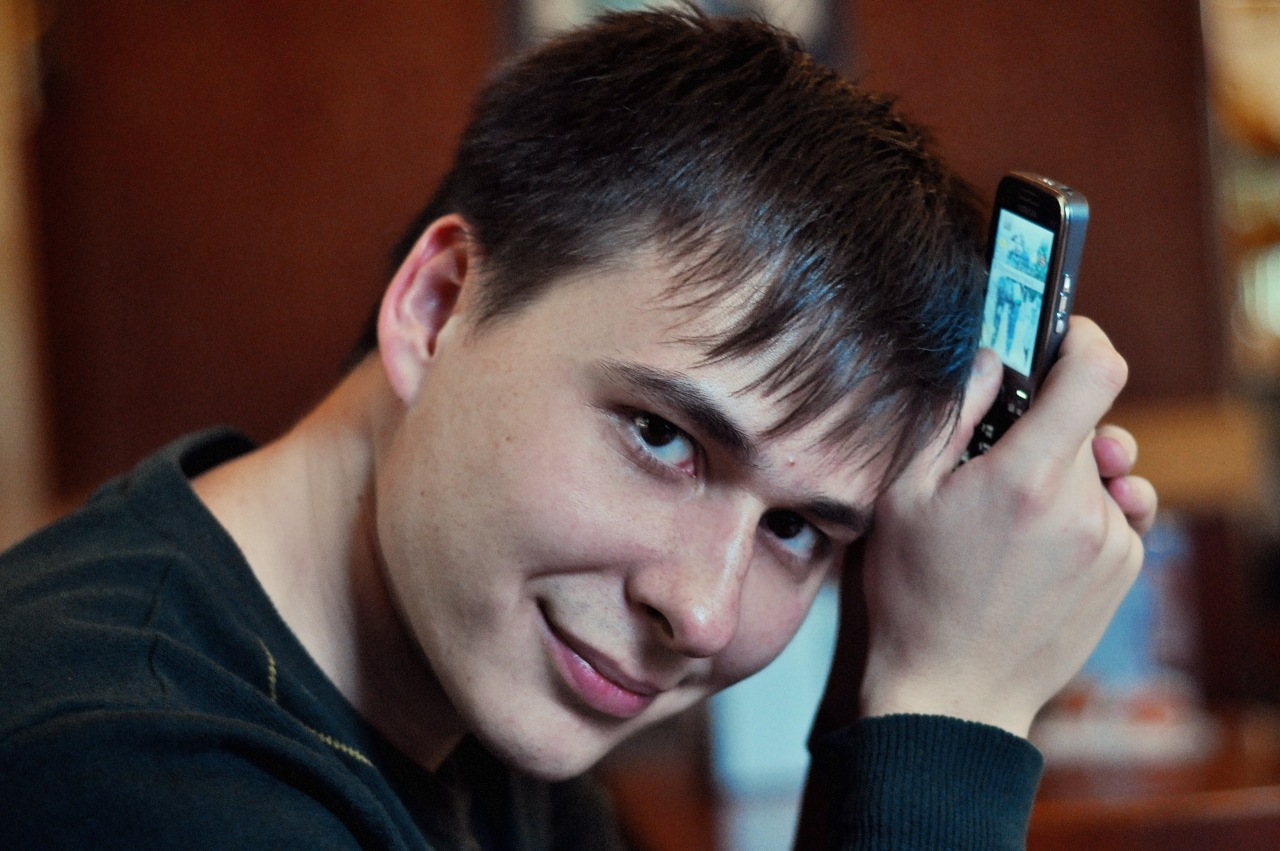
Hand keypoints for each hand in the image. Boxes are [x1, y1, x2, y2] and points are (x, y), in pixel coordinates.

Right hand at [857, 318, 1154, 737]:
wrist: (952, 693)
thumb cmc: (915, 594)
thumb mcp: (902, 496)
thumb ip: (949, 416)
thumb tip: (989, 360)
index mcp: (1027, 478)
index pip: (1095, 372)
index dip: (1083, 339)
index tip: (1061, 340)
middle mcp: (1084, 507)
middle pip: (1089, 424)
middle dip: (1050, 424)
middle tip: (1000, 455)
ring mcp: (1112, 544)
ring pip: (1102, 471)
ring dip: (1067, 473)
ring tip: (1017, 508)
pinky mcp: (1124, 573)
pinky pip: (1113, 514)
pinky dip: (1083, 512)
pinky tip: (1037, 544)